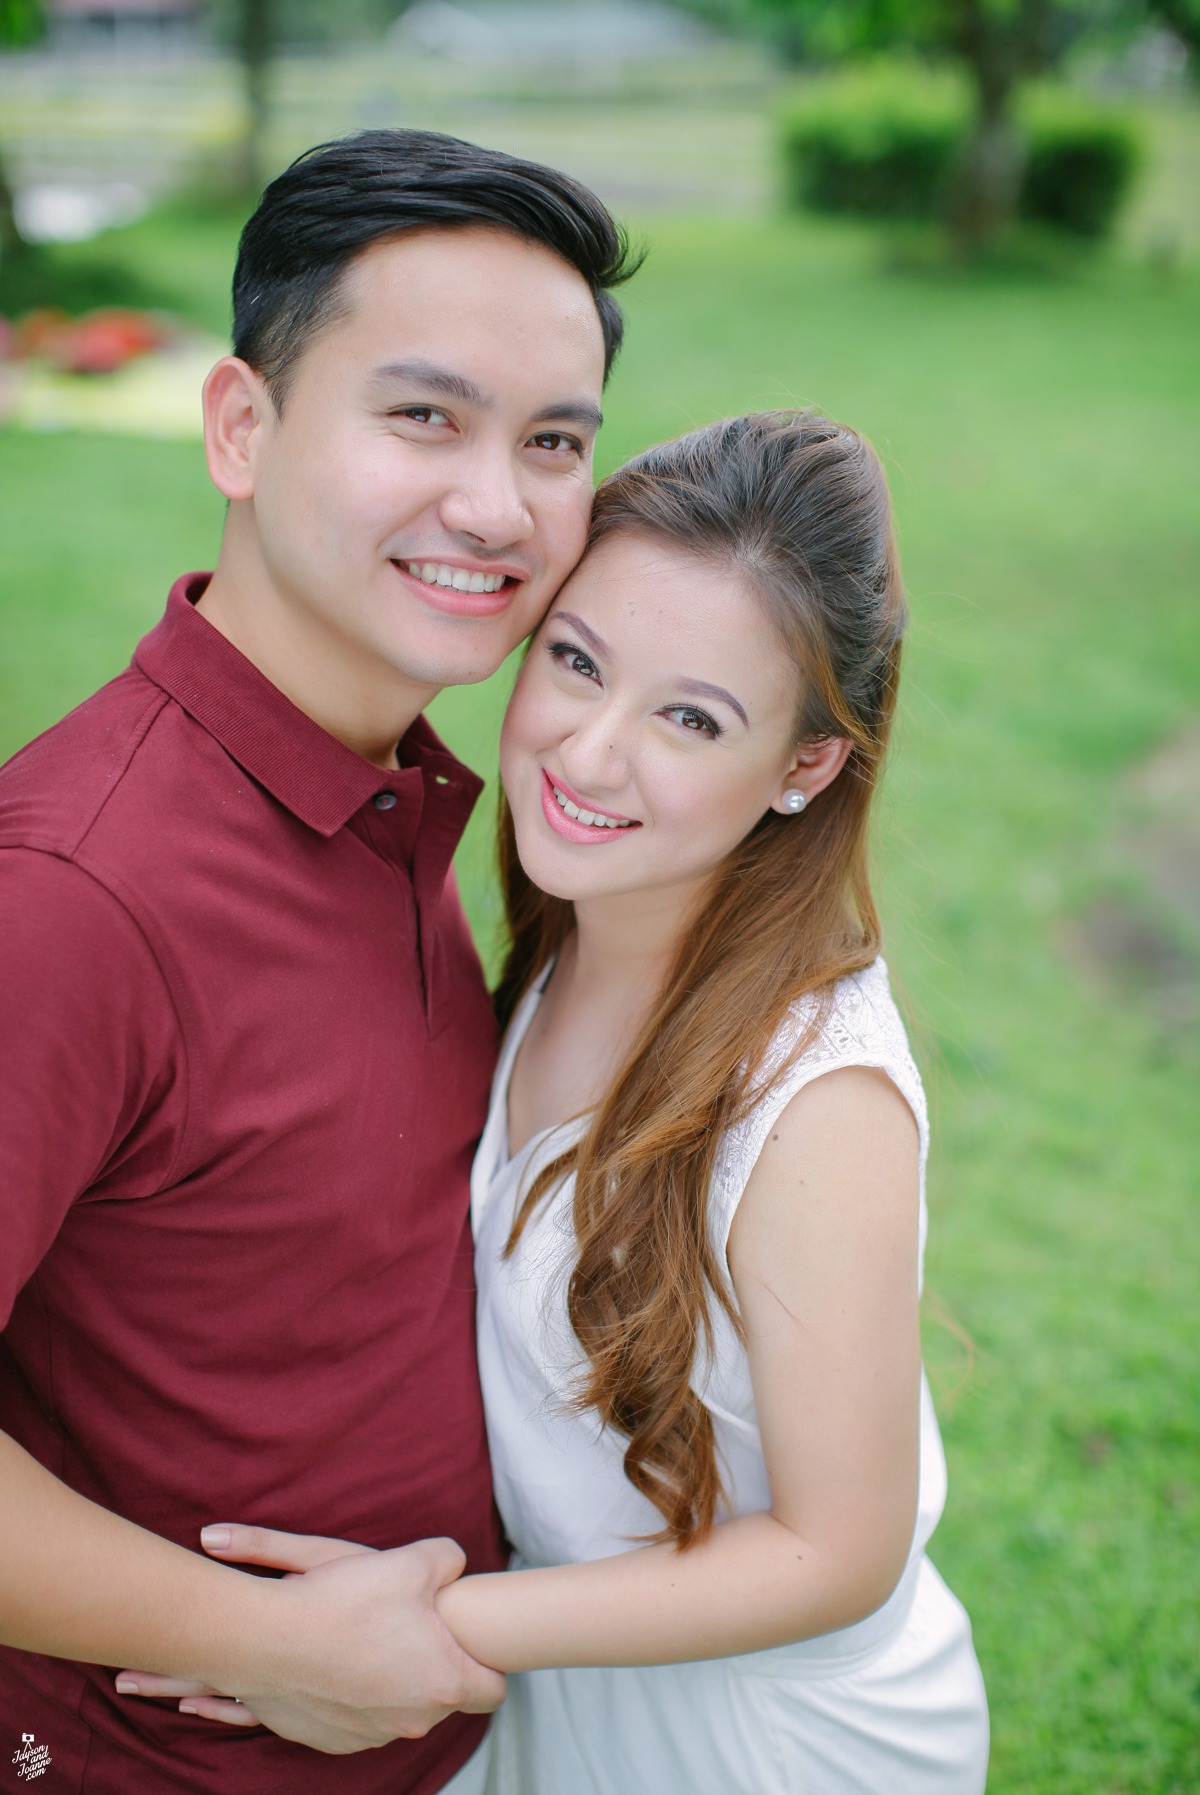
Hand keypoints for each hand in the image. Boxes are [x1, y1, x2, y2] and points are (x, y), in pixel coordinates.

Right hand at [115, 1524, 505, 1751]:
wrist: (266, 1639)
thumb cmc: (345, 1600)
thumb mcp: (414, 1561)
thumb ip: (449, 1560)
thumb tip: (454, 1566)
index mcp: (443, 1684)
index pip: (493, 1692)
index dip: (488, 1665)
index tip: (471, 1645)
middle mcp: (411, 1721)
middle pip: (442, 1698)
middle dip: (431, 1666)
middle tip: (409, 1629)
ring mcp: (370, 1736)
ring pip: (398, 1709)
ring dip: (390, 1681)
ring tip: (366, 1638)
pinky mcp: (333, 1740)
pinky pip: (358, 1718)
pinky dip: (353, 1695)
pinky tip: (336, 1661)